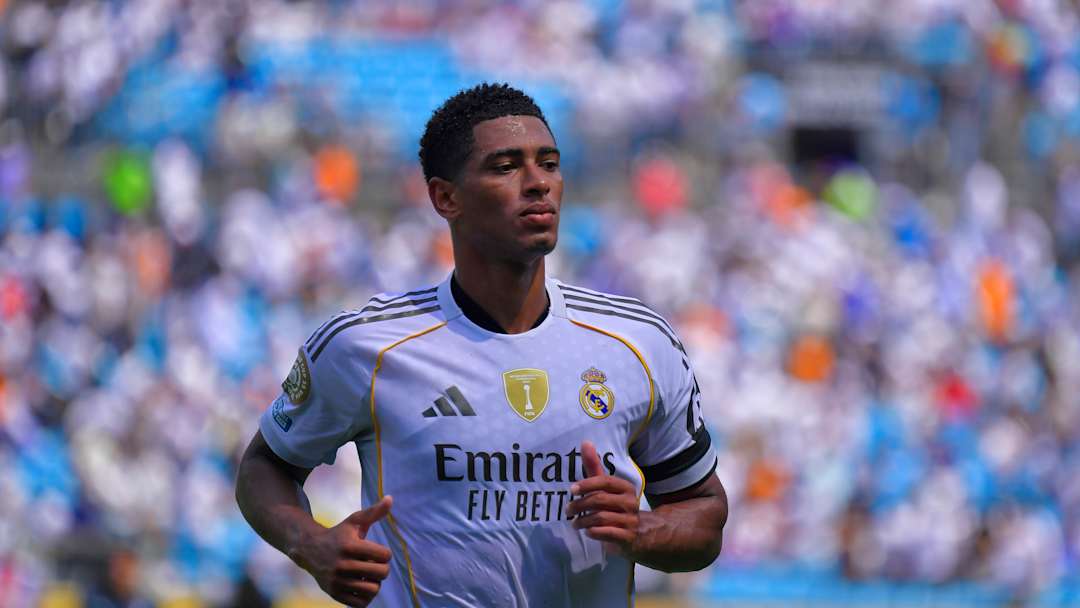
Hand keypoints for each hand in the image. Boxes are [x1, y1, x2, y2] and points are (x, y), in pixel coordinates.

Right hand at [294, 495, 393, 606]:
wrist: (310, 550)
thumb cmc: (338, 534)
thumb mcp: (354, 521)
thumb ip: (374, 512)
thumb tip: (390, 498)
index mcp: (349, 546)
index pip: (384, 555)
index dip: (385, 554)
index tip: (377, 552)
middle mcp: (342, 565)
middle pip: (381, 573)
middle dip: (382, 569)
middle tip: (375, 565)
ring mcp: (337, 581)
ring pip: (372, 590)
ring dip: (375, 583)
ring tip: (368, 576)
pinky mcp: (334, 593)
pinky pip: (361, 604)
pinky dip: (365, 597)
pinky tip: (360, 585)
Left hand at [566, 441, 639, 555]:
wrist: (637, 534)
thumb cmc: (615, 506)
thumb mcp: (605, 488)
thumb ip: (594, 467)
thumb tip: (585, 442)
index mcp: (626, 488)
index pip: (605, 481)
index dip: (587, 484)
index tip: (572, 489)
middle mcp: (631, 502)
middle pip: (599, 500)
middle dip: (579, 505)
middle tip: (568, 510)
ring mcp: (630, 520)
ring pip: (600, 518)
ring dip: (582, 521)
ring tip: (575, 524)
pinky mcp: (628, 537)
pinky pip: (606, 533)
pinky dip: (593, 532)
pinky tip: (587, 532)